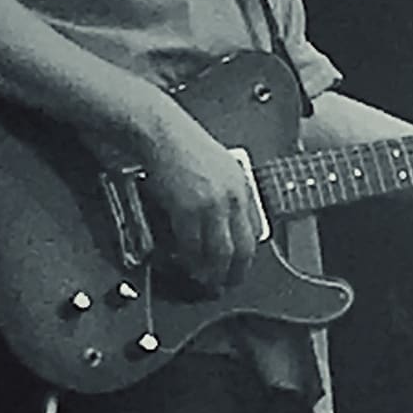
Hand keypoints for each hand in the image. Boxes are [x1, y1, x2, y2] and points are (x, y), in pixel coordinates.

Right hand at [137, 104, 264, 291]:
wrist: (159, 128)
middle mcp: (232, 195)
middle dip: (233, 271)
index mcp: (241, 184)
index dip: (245, 255)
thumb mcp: (215, 167)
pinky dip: (190, 259)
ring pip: (218, 251)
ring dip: (211, 271)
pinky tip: (187, 264)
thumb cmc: (181, 144)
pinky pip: (193, 245)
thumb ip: (223, 193)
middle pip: (241, 247)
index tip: (238, 267)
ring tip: (204, 281)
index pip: (253, 231)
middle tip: (224, 284)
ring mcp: (212, 203)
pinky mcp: (189, 208)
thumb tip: (221, 222)